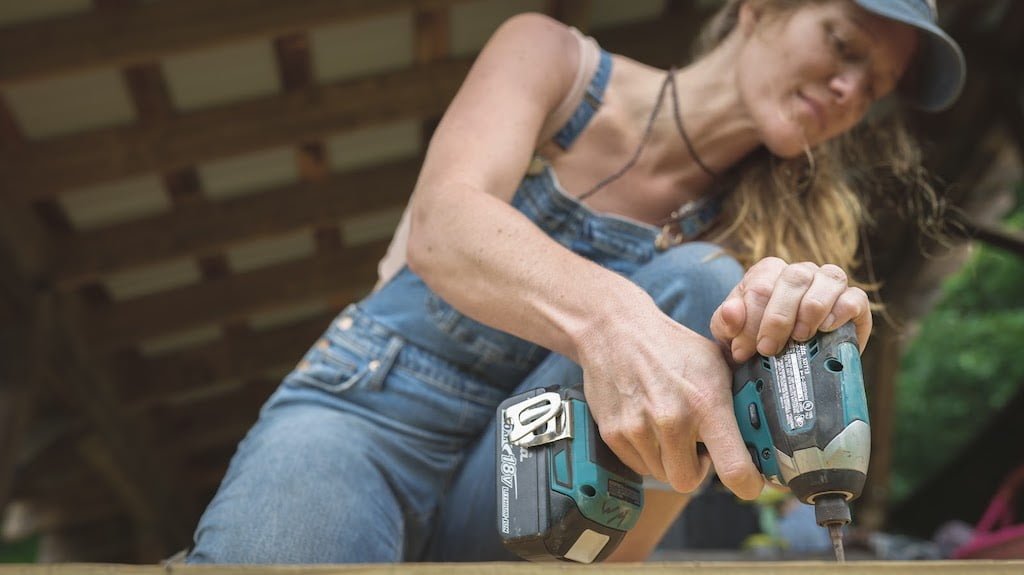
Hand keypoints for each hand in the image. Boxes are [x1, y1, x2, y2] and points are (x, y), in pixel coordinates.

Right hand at [578, 305, 763, 500]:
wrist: (614, 330)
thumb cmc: (670, 347)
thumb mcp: (716, 363)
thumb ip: (738, 399)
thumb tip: (765, 429)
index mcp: (706, 403)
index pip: (734, 468)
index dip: (747, 484)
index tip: (749, 483)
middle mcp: (672, 421)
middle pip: (689, 481)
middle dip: (696, 469)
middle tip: (697, 446)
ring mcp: (638, 429)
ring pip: (662, 474)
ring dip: (669, 459)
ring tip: (669, 429)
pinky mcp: (613, 434)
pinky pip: (638, 465)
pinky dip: (646, 453)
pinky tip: (648, 426)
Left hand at [709, 258, 871, 362]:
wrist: (782, 362)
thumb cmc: (755, 342)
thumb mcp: (731, 335)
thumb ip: (726, 322)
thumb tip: (731, 311)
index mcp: (768, 272)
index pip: (760, 285)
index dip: (751, 320)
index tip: (745, 350)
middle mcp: (801, 271)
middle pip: (794, 279)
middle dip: (778, 318)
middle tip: (769, 349)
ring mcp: (829, 283)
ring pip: (828, 279)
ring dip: (812, 309)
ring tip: (800, 337)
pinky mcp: (854, 302)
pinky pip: (854, 297)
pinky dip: (841, 311)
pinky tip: (827, 328)